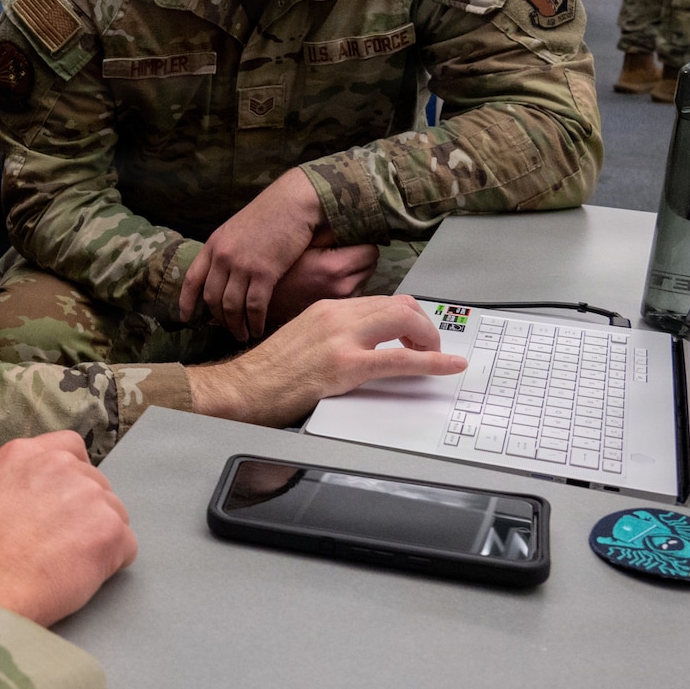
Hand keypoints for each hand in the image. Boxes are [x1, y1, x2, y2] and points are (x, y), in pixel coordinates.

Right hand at [0, 431, 136, 626]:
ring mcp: (89, 495)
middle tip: (60, 545)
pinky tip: (79, 578)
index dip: (73, 476)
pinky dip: (110, 564)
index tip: (64, 500)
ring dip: (99, 538)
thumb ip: (20, 484)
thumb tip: (39, 502)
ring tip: (65, 565)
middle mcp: (60, 465)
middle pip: (96, 484)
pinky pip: (126, 547)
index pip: (70, 447)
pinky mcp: (110, 530)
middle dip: (85, 512)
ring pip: (115, 514)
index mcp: (25, 453)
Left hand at [177, 168, 327, 339]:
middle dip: (219, 319)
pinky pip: (254, 306)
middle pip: (212, 298)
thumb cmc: (271, 213)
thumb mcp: (238, 228)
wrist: (294, 202)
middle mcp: (223, 256)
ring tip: (243, 335)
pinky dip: (255, 322)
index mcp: (213, 244)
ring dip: (237, 326)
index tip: (186, 319)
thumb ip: (227, 249)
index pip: (192, 279)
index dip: (186, 302)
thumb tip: (224, 273)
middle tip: (228, 331)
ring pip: (232, 306)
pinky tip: (258, 329)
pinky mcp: (264, 272)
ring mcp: (242, 265)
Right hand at [185, 295, 467, 427]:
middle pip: (401, 305)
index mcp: (327, 308)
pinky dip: (433, 362)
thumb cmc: (266, 373)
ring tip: (434, 357)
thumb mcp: (301, 339)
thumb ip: (333, 335)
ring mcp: (342, 338)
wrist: (240, 388)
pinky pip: (402, 359)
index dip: (409, 317)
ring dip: (430, 340)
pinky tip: (448, 366)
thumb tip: (365, 346)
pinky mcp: (346, 365)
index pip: (383, 300)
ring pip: (406, 322)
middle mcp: (337, 314)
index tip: (417, 333)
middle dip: (425, 326)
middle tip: (429, 347)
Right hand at [266, 234, 379, 326]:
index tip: (345, 241)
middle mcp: (343, 289)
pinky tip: (327, 283)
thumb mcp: (300, 243)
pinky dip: (348, 286)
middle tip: (336, 254)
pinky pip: (355, 293)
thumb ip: (329, 231)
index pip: (371, 250)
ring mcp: (343, 304)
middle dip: (358, 257)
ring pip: (365, 279)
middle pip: (370, 265)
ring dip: (354, 272)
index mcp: (335, 268)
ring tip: (329, 269)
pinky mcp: (339, 313)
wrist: (260, 304)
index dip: (359, 243)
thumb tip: (352, 220)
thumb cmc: (277, 270)